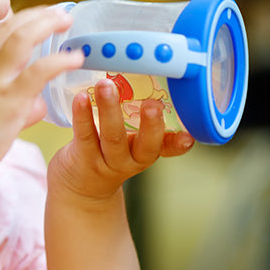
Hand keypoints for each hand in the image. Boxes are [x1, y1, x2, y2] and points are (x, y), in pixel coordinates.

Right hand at [0, 5, 84, 178]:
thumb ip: (3, 104)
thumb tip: (34, 107)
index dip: (19, 22)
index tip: (36, 18)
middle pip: (11, 28)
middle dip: (37, 15)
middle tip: (57, 12)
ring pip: (24, 38)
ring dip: (47, 24)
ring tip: (67, 20)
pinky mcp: (12, 97)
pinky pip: (41, 70)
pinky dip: (60, 60)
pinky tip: (75, 58)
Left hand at [48, 78, 194, 200]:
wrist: (81, 189)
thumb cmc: (108, 156)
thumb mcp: (131, 145)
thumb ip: (142, 123)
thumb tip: (150, 80)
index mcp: (145, 152)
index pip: (166, 148)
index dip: (178, 144)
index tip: (188, 137)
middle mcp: (129, 160)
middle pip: (143, 145)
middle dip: (150, 124)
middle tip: (153, 104)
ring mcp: (106, 161)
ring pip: (112, 136)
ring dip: (110, 109)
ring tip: (106, 85)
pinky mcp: (82, 157)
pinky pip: (85, 135)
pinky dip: (83, 115)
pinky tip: (81, 98)